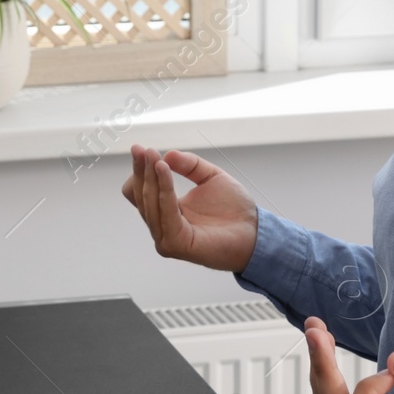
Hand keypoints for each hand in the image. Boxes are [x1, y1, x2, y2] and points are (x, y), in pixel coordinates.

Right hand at [120, 144, 257, 272]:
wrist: (255, 233)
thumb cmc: (235, 210)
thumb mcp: (210, 177)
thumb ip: (190, 165)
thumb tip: (167, 155)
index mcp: (166, 211)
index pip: (139, 191)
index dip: (139, 170)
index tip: (142, 149)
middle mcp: (162, 226)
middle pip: (138, 195)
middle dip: (142, 170)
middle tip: (144, 149)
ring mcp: (166, 237)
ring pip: (148, 202)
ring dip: (151, 177)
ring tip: (155, 157)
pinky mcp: (175, 244)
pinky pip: (164, 212)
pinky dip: (163, 188)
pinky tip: (164, 170)